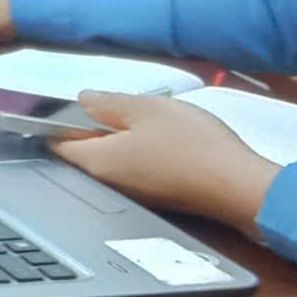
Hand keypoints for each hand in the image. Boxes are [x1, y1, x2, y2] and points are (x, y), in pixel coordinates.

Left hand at [51, 93, 282, 229]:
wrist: (240, 187)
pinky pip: (133, 169)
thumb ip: (109, 103)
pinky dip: (137, 151)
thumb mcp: (147, 109)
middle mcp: (109, 183)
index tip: (66, 103)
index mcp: (98, 162)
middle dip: (90, 127)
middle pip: (82, 152)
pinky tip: (160, 138)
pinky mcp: (156, 196)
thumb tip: (83, 100)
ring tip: (143, 119)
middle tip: (114, 105)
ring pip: (110, 159)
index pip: (56, 142)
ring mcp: (133, 193)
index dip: (56, 120)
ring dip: (117, 138)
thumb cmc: (194, 146)